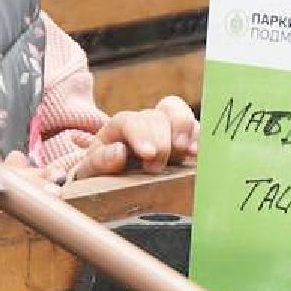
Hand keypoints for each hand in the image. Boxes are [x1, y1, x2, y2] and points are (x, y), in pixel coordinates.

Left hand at [71, 96, 199, 177]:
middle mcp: (143, 122)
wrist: (114, 178)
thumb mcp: (93, 170)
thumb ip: (101, 161)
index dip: (141, 135)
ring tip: (185, 152)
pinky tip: (197, 153)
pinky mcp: (183, 139)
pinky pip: (194, 127)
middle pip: (156, 117)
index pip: (130, 121)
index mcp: (119, 127)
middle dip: (161, 142)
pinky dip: (198, 137)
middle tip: (156, 168)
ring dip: (183, 130)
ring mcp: (165, 128)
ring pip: (176, 112)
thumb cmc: (103, 173)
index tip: (148, 154)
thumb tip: (119, 152)